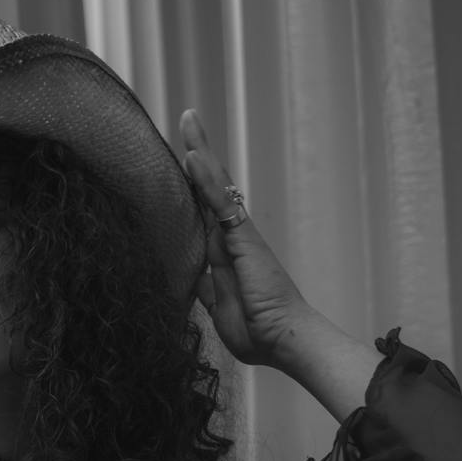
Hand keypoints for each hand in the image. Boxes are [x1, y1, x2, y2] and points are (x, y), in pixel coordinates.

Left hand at [179, 110, 311, 366]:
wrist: (284, 341)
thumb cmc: (259, 331)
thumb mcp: (220, 310)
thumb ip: (208, 291)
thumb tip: (196, 279)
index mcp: (223, 254)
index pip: (201, 212)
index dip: (190, 187)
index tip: (177, 162)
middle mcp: (230, 238)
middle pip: (208, 188)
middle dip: (196, 155)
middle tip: (186, 120)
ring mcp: (238, 235)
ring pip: (215, 186)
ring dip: (200, 152)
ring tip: (188, 119)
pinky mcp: (243, 239)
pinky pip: (221, 203)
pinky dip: (206, 179)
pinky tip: (193, 155)